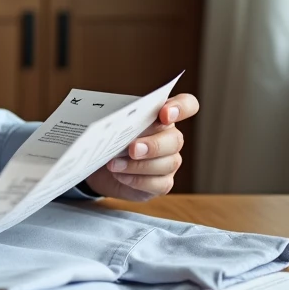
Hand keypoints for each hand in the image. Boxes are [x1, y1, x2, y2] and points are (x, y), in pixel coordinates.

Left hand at [84, 93, 200, 200]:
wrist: (101, 165)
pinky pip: (158, 184)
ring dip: (139, 165)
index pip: (187, 105)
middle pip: (175, 140)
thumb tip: (115, 121)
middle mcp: (171, 138)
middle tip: (132, 149)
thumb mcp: (112, 125)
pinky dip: (137, 180)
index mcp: (162, 116)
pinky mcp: (163, 183)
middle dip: (153, 145)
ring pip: (168, 164)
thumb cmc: (111, 138)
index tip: (164, 113)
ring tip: (114, 164)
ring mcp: (170, 161)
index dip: (181, 107)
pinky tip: (120, 176)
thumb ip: (120, 119)